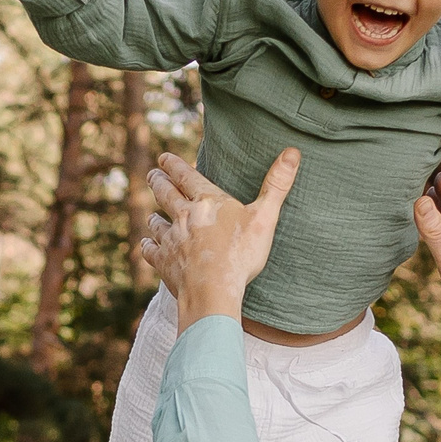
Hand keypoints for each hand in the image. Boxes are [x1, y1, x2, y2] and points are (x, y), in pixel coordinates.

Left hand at [137, 150, 299, 331]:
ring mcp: (171, 240)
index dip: (174, 165)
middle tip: (152, 175)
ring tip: (151, 214)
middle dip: (159, 183)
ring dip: (154, 216)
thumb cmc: (240, 254)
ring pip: (156, 222)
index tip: (164, 158)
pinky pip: (151, 250)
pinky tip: (147, 245)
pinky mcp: (164, 262)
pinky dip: (148, 246)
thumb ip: (277, 185)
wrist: (213, 289)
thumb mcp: (264, 217)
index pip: (187, 177)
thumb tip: (293, 152)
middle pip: (166, 194)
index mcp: (207, 202)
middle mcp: (184, 216)